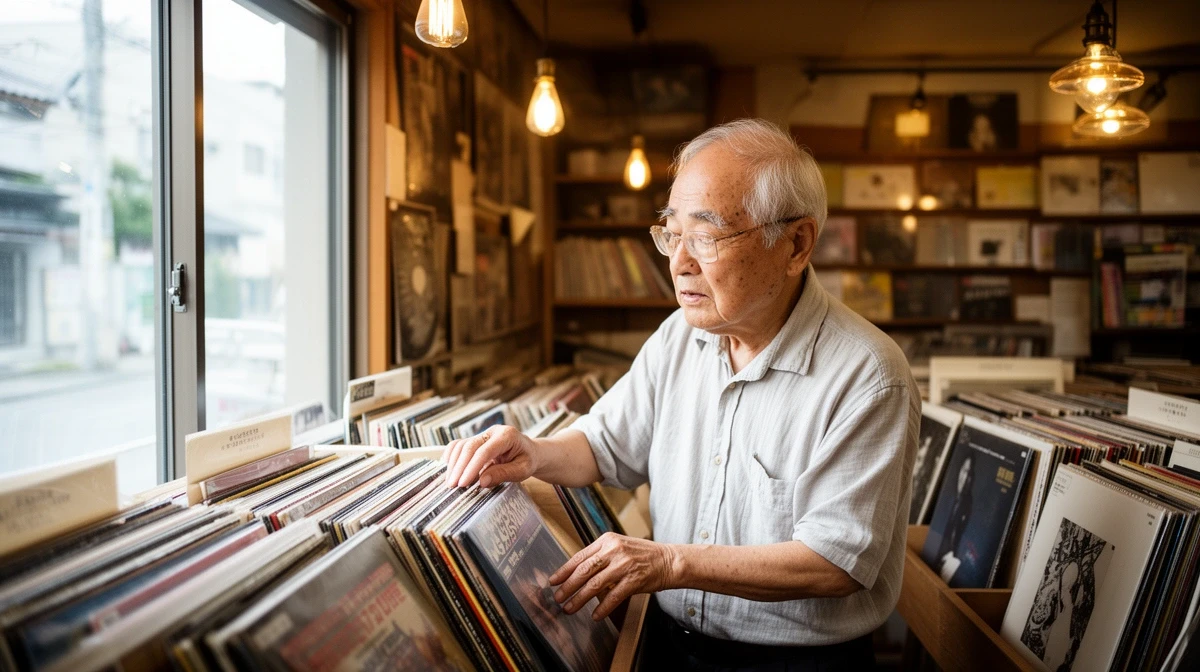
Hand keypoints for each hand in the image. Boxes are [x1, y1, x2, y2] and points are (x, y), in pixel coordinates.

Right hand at [442, 425, 538, 487]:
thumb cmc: (527, 461)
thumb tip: (482, 482)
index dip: (472, 467)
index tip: (463, 483)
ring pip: (461, 445)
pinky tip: (450, 470)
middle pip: (469, 446)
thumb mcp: (522, 470)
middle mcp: (493, 431)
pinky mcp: (476, 440)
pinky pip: (458, 445)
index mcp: (507, 436)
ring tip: (451, 483)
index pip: (485, 451)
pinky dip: (452, 457)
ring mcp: (483, 434)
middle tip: (452, 486)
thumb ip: (503, 474)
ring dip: (454, 464)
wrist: (529, 452)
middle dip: (459, 467)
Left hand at [550, 532, 678, 620]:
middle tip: (557, 597)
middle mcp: (614, 550)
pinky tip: (595, 616)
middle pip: (584, 571)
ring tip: (570, 608)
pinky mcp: (634, 580)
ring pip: (594, 585)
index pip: (580, 556)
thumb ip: (601, 556)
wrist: (670, 560)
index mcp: (607, 540)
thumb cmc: (644, 555)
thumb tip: (578, 572)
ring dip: (580, 599)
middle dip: (568, 586)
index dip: (564, 570)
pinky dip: (602, 608)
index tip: (553, 581)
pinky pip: (613, 596)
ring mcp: (624, 565)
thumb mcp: (620, 546)